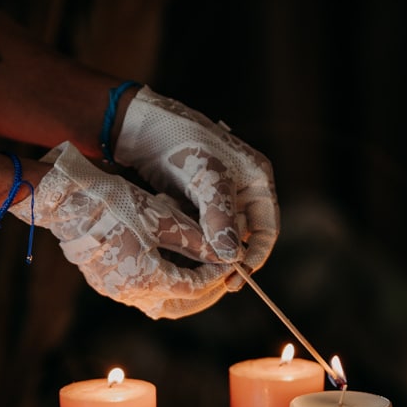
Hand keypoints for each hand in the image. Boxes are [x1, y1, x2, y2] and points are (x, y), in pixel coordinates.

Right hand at [10, 142, 234, 318]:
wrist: (66, 200)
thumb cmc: (113, 203)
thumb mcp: (163, 218)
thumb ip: (197, 241)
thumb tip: (228, 254)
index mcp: (147, 280)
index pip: (194, 288)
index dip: (216, 275)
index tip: (231, 260)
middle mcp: (129, 293)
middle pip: (179, 305)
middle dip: (205, 291)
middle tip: (222, 274)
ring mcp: (114, 290)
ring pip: (159, 301)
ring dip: (182, 289)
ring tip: (200, 269)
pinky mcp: (104, 281)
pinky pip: (140, 291)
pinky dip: (161, 283)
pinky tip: (172, 264)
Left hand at [114, 86, 278, 280]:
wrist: (140, 126)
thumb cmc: (180, 140)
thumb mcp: (205, 178)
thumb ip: (220, 218)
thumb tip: (234, 259)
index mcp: (257, 180)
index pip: (266, 230)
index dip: (255, 258)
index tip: (236, 280)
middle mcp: (241, 190)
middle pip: (241, 237)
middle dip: (223, 256)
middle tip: (206, 279)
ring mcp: (216, 197)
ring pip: (215, 236)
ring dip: (200, 246)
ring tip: (182, 252)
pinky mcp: (192, 201)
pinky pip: (195, 229)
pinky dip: (184, 235)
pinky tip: (170, 235)